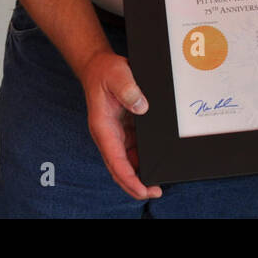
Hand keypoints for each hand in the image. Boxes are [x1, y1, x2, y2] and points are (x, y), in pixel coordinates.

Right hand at [80, 50, 162, 200]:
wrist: (99, 66)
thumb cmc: (105, 72)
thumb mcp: (118, 75)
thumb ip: (129, 90)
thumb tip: (142, 107)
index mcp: (103, 128)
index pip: (115, 162)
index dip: (129, 179)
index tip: (143, 190)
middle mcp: (108, 135)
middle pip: (120, 169)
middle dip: (136, 184)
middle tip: (156, 191)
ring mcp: (116, 134)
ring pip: (127, 162)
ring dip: (140, 173)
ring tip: (159, 180)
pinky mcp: (124, 130)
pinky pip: (134, 150)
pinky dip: (143, 158)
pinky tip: (157, 160)